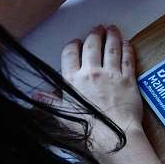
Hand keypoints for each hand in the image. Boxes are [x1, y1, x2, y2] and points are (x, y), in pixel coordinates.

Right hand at [56, 25, 142, 152]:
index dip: (73, 45)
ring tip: (112, 28)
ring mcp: (111, 75)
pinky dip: (127, 48)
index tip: (76, 42)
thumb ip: (50, 101)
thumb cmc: (89, 129)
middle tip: (97, 28)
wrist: (113, 135)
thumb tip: (36, 95)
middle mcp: (92, 73)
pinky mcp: (128, 80)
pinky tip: (127, 42)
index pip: (70, 54)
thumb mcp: (63, 114)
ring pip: (111, 48)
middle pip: (92, 46)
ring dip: (112, 36)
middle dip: (94, 34)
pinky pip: (128, 59)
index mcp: (73, 80)